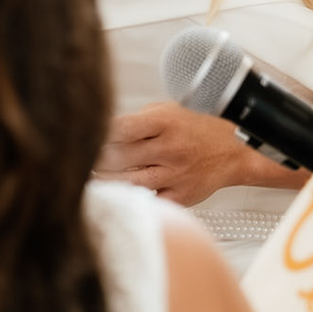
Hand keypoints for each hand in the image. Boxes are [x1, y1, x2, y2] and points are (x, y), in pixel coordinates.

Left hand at [97, 101, 252, 206]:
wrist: (234, 152)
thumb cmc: (196, 129)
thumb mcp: (168, 111)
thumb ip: (137, 120)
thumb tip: (102, 130)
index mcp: (165, 122)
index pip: (120, 127)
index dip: (96, 134)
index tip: (83, 137)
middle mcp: (170, 148)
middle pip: (118, 157)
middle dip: (93, 160)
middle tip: (78, 160)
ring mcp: (175, 174)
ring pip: (127, 182)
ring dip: (103, 182)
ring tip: (89, 179)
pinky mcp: (180, 196)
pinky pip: (147, 201)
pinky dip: (128, 199)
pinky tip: (115, 196)